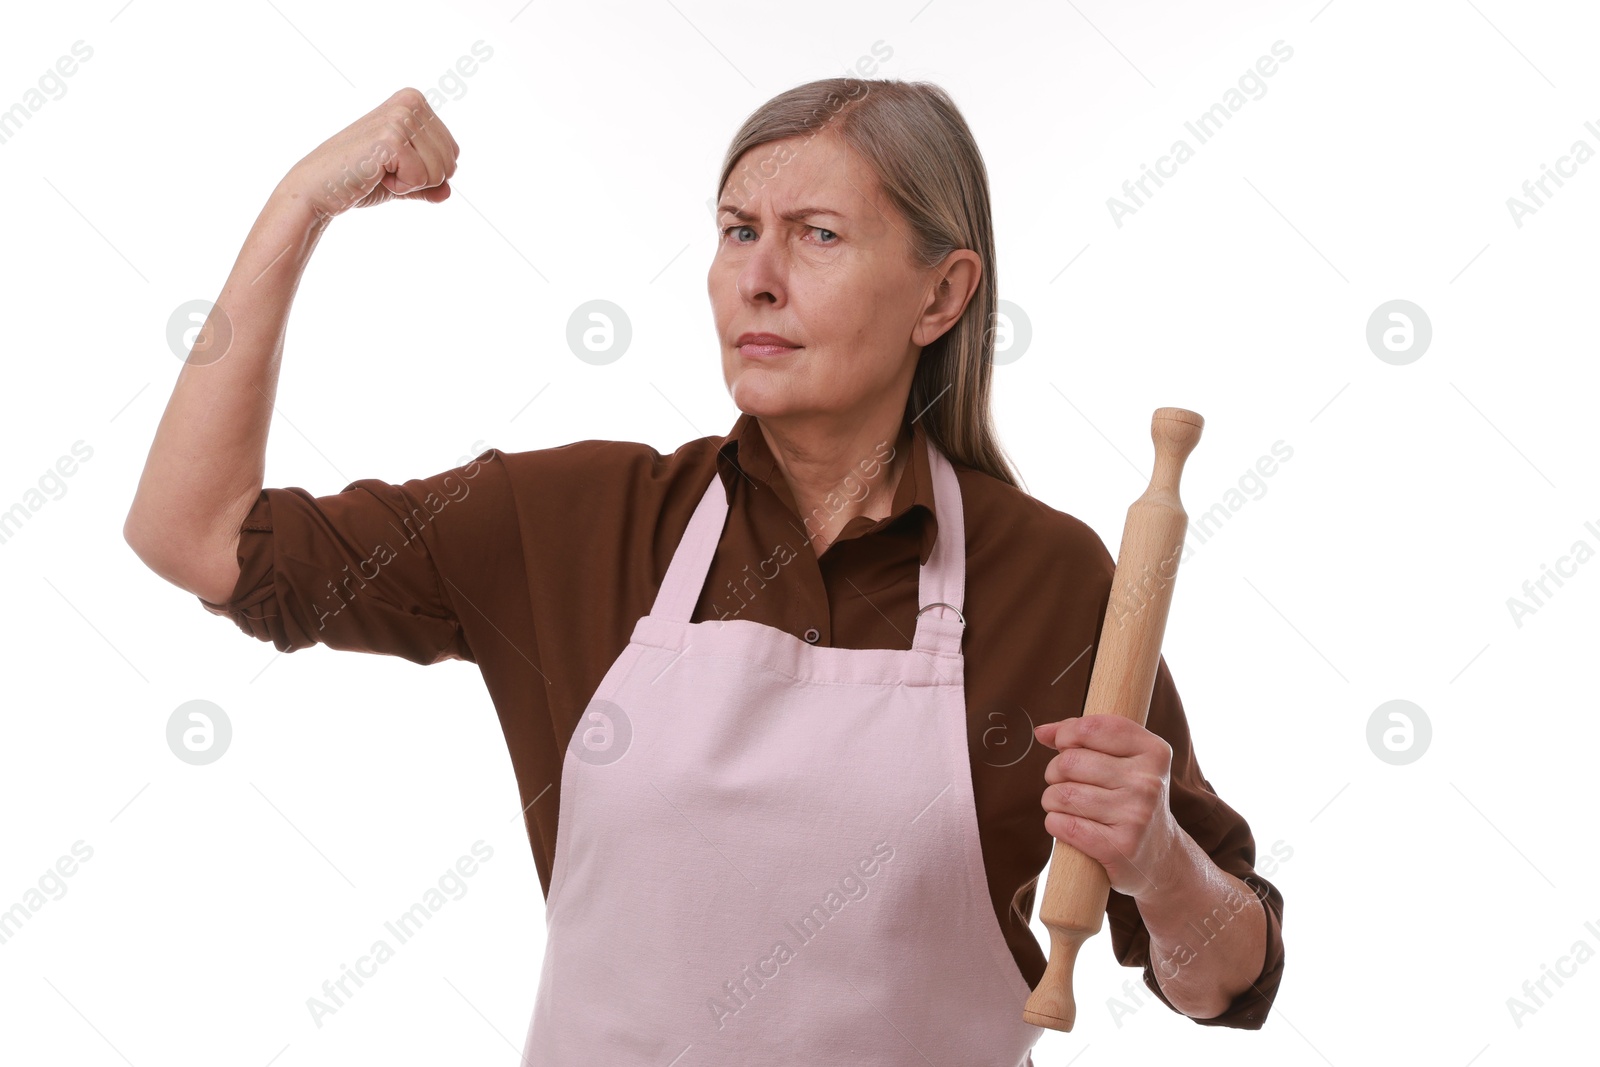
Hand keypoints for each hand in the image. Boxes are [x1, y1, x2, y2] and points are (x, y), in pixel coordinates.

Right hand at [280, 87, 460, 222]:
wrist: (319, 187)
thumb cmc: (359, 180)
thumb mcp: (402, 179)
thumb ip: (429, 184)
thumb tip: (449, 192)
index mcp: (414, 101)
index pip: (454, 152)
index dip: (427, 172)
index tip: (394, 164)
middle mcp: (410, 102)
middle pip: (451, 162)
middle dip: (422, 180)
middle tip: (385, 170)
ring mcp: (400, 117)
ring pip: (439, 172)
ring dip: (410, 183)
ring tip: (379, 171)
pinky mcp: (390, 138)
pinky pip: (421, 178)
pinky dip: (400, 187)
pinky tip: (375, 174)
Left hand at [1033, 714, 1182, 899]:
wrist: (1161, 857)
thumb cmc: (1131, 799)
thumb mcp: (1124, 761)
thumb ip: (1084, 738)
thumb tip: (1042, 732)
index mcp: (1153, 752)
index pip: (1092, 727)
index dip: (1066, 734)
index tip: (1064, 745)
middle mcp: (1148, 782)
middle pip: (1069, 762)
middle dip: (1054, 772)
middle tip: (1064, 783)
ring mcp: (1137, 815)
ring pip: (1062, 794)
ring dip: (1052, 800)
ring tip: (1067, 806)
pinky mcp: (1121, 847)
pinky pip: (1064, 825)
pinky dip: (1054, 823)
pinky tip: (1067, 825)